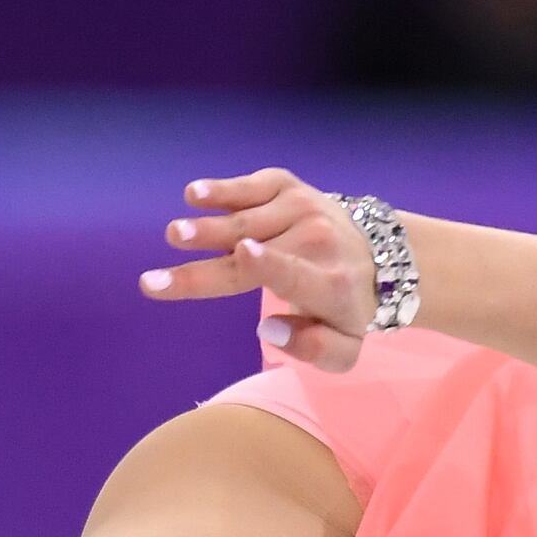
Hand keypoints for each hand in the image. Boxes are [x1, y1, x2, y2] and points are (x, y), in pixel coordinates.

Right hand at [136, 169, 377, 371]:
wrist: (378, 254)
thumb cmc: (347, 309)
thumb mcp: (346, 348)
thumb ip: (316, 350)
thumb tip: (268, 331)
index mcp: (329, 283)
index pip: (295, 273)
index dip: (269, 263)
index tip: (243, 253)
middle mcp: (317, 240)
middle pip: (252, 252)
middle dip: (205, 266)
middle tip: (158, 278)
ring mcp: (302, 208)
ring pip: (244, 219)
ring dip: (205, 228)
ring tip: (174, 235)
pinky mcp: (289, 186)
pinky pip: (251, 187)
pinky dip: (223, 190)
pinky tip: (195, 194)